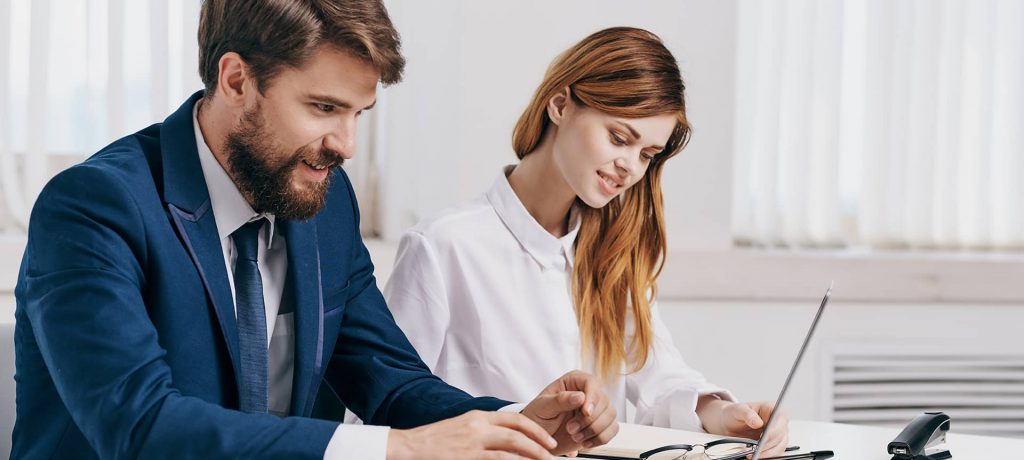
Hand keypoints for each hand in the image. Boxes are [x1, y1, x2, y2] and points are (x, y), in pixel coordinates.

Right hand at [386, 410, 557, 459]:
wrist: (407, 447)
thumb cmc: (432, 442)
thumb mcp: (460, 430)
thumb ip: (482, 432)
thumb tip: (505, 443)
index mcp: (477, 416)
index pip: (515, 418)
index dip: (535, 429)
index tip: (547, 440)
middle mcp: (478, 425)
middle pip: (519, 430)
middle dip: (540, 443)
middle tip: (553, 454)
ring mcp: (472, 441)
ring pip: (513, 445)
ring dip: (533, 455)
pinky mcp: (467, 456)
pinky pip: (499, 459)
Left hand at [520, 370, 618, 454]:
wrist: (539, 437)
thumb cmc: (537, 417)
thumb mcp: (542, 407)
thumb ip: (560, 400)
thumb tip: (581, 396)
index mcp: (574, 381)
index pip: (592, 382)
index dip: (593, 398)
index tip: (586, 413)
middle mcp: (588, 392)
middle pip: (604, 401)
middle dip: (588, 420)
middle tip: (570, 429)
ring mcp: (595, 408)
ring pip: (610, 415)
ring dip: (594, 430)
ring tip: (575, 436)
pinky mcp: (599, 424)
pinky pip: (613, 429)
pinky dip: (601, 438)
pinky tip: (585, 442)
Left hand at [697, 398, 788, 456]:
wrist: (730, 423)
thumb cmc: (735, 413)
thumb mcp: (738, 410)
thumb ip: (747, 414)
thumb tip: (758, 423)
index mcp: (772, 409)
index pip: (780, 419)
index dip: (774, 430)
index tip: (763, 438)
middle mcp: (777, 422)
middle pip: (780, 435)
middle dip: (768, 444)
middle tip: (756, 450)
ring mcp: (777, 434)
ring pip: (779, 447)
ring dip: (767, 453)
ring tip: (753, 455)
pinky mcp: (773, 445)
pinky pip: (774, 453)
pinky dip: (766, 456)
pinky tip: (755, 457)